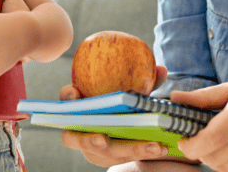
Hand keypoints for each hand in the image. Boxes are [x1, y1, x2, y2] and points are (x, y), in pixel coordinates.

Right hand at [60, 66, 177, 166]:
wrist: (123, 121)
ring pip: (106, 153)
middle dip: (88, 140)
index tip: (74, 93)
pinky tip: (161, 148)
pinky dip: (142, 153)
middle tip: (103, 139)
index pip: (65, 102)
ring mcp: (92, 148)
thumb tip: (161, 69)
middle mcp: (79, 130)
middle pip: (75, 139)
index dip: (67, 98)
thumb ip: (144, 79)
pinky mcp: (108, 158)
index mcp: (77, 109)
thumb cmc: (120, 101)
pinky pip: (123, 158)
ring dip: (129, 149)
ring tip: (153, 146)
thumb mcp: (127, 89)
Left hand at [172, 82, 227, 171]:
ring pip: (227, 168)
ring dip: (215, 160)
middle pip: (216, 156)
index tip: (184, 143)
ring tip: (220, 146)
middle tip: (199, 144)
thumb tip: (174, 97)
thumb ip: (203, 96)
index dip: (193, 145)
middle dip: (201, 153)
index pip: (213, 137)